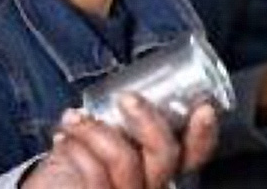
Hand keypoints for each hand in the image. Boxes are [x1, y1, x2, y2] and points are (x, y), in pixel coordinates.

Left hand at [21, 96, 216, 188]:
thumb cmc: (70, 167)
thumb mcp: (100, 138)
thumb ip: (121, 122)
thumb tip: (130, 87)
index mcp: (155, 170)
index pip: (191, 156)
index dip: (203, 134)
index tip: (203, 108)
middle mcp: (148, 186)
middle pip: (165, 156)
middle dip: (148, 121)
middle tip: (128, 98)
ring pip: (127, 161)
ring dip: (96, 130)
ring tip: (75, 118)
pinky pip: (96, 173)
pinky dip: (76, 149)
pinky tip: (63, 141)